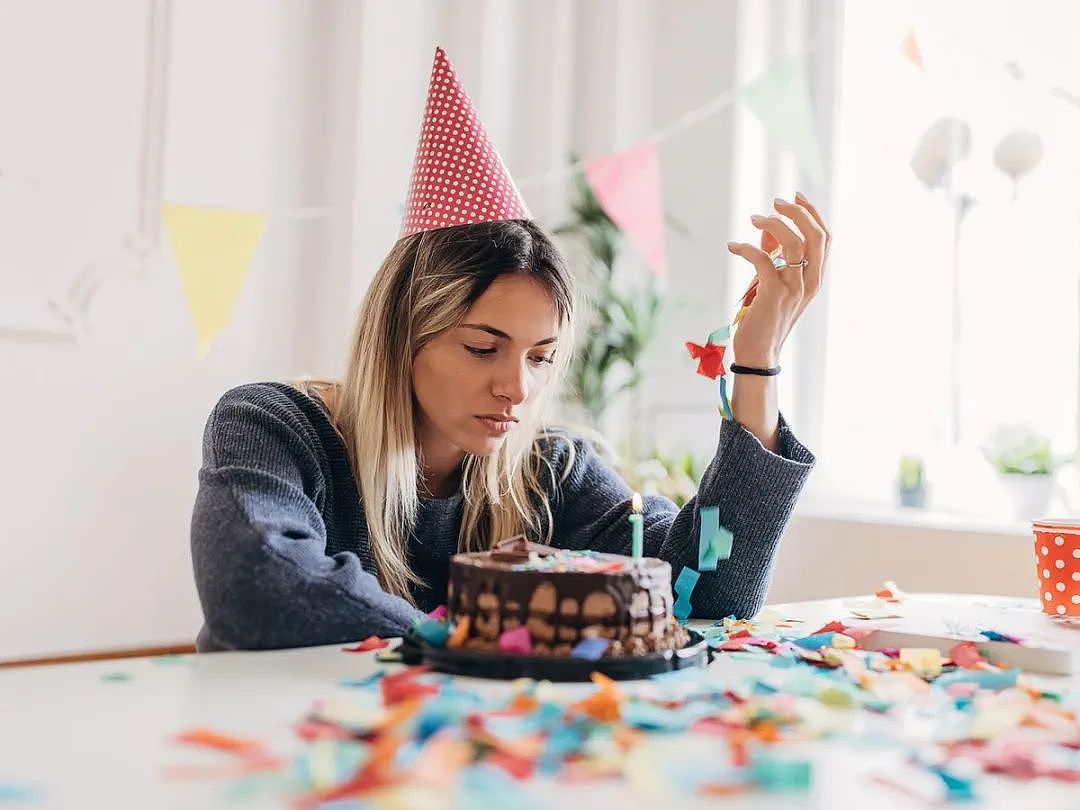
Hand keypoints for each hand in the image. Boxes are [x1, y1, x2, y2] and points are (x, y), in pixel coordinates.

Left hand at [726, 191, 830, 365]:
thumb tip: (767, 228)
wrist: (759, 353)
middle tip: (775, 203)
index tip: (795, 197)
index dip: (813, 213)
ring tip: (754, 219)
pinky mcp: (774, 295)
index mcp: (815, 278)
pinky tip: (733, 247)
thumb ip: (774, 255)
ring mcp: (794, 289)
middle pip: (817, 236)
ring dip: (774, 225)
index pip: (825, 238)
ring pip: (794, 244)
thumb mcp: (774, 283)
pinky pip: (763, 261)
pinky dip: (747, 249)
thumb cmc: (764, 317)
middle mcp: (810, 282)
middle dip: (797, 212)